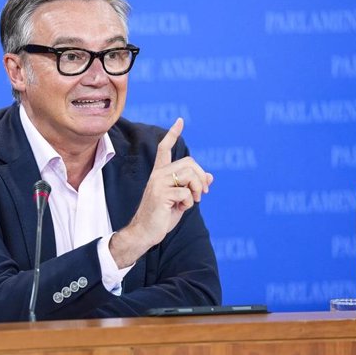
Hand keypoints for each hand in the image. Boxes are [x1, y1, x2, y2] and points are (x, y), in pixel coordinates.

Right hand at [109, 118, 213, 267]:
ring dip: (198, 189)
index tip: (179, 121)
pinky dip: (190, 202)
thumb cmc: (161, 216)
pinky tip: (181, 208)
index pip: (164, 148)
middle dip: (201, 177)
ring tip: (194, 200)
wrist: (144, 232)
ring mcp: (158, 183)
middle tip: (203, 192)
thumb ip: (193, 187)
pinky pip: (187, 192)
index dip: (172, 134)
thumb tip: (211, 177)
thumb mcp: (181, 199)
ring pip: (190, 175)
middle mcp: (158, 175)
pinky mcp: (161, 194)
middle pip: (189, 162)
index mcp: (160, 174)